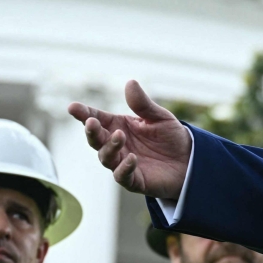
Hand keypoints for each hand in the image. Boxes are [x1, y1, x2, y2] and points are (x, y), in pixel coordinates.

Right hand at [67, 80, 191, 198]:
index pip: (97, 118)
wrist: (189, 161)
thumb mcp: (159, 116)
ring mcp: (122, 163)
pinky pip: (122, 175)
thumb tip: (130, 83)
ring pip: (106, 157)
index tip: (73, 107)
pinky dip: (124, 168)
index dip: (84, 113)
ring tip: (119, 136)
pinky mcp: (133, 180)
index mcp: (118, 126)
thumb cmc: (170, 137)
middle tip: (91, 122)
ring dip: (109, 147)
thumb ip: (143, 104)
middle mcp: (116, 145)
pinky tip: (131, 158)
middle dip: (91, 131)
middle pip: (96, 139)